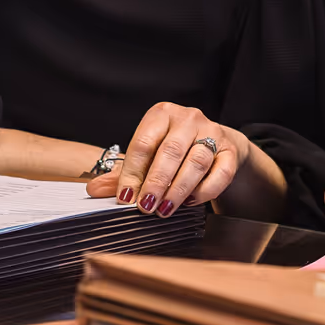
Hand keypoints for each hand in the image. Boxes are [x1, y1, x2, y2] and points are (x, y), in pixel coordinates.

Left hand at [86, 102, 241, 217]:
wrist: (216, 145)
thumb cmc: (174, 151)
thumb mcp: (146, 157)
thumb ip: (122, 173)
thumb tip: (94, 189)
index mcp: (161, 114)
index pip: (143, 143)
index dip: (132, 173)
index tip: (125, 198)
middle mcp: (188, 118)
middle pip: (171, 151)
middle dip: (156, 183)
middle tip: (146, 207)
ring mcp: (212, 132)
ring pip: (196, 161)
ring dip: (179, 189)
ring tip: (165, 210)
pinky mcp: (230, 150)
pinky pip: (221, 172)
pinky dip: (206, 190)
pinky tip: (192, 202)